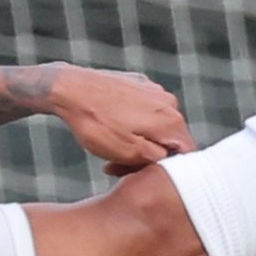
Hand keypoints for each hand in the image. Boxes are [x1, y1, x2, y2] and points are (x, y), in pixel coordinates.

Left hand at [48, 65, 194, 176]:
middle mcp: (170, 103)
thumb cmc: (96, 124)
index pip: (186, 156)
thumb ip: (161, 160)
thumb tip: (174, 161)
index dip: (165, 170)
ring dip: (140, 139)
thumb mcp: (129, 153)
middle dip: (150, 155)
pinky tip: (110, 124)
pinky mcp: (140, 83)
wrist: (68, 89)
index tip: (138, 172)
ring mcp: (155, 90)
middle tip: (118, 164)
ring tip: (111, 143)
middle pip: (171, 140)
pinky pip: (145, 110)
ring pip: (157, 126)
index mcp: (173, 122)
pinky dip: (132, 121)